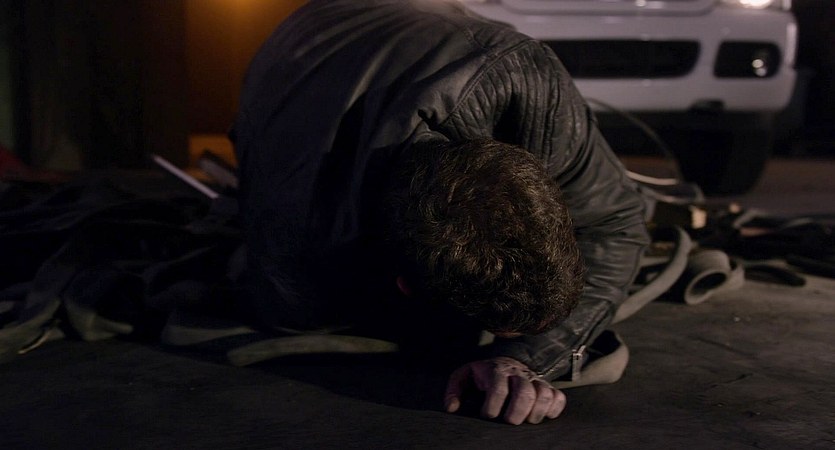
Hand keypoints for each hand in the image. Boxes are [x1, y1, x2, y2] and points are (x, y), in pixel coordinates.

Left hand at [443, 356, 565, 424]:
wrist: (507, 361)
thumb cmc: (484, 375)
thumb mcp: (465, 377)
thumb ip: (454, 390)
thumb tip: (451, 409)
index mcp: (496, 371)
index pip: (498, 387)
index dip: (492, 406)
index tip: (487, 415)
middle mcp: (518, 374)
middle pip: (525, 391)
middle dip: (517, 411)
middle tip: (510, 422)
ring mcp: (535, 380)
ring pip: (544, 394)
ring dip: (536, 412)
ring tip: (526, 421)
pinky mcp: (548, 387)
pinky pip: (559, 398)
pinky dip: (554, 409)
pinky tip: (543, 415)